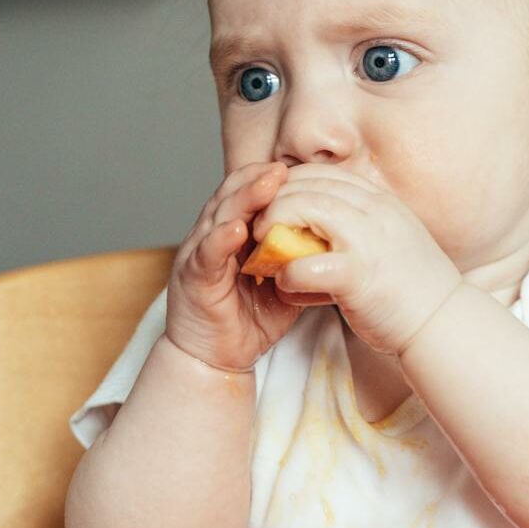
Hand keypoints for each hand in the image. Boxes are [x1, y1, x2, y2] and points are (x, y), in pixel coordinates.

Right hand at [165, 162, 301, 370]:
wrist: (214, 360)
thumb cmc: (248, 320)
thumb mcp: (283, 285)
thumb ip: (298, 261)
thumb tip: (335, 244)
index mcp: (232, 233)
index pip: (247, 195)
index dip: (268, 180)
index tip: (297, 169)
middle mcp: (211, 236)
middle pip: (232, 196)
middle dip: (258, 180)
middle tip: (284, 167)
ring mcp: (199, 255)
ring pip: (219, 217)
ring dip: (243, 200)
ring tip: (268, 185)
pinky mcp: (193, 279)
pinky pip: (207, 255)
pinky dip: (220, 240)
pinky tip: (237, 230)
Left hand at [252, 164, 462, 354]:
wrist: (443, 324)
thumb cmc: (413, 290)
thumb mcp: (389, 241)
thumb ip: (358, 228)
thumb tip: (320, 226)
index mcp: (380, 202)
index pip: (323, 174)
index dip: (290, 184)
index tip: (273, 204)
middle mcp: (374, 212)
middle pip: (307, 184)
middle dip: (273, 201)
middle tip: (257, 226)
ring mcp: (367, 240)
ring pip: (303, 209)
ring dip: (273, 227)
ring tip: (263, 251)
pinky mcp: (358, 276)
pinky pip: (305, 265)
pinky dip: (287, 274)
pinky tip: (284, 286)